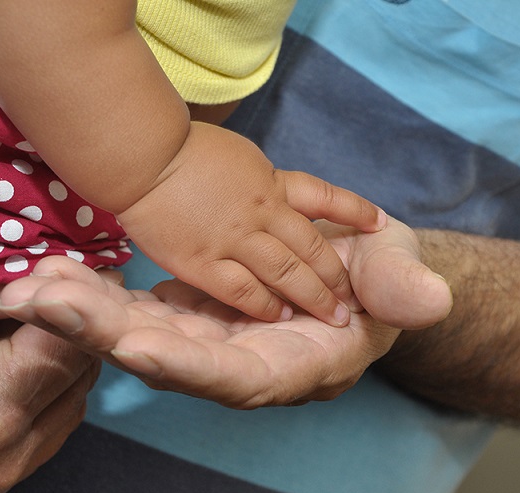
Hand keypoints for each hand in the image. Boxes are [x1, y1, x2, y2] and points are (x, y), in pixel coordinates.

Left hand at [0, 218, 450, 407]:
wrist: (356, 271)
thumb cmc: (383, 281)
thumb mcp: (402, 277)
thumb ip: (405, 290)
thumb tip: (428, 299)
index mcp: (292, 363)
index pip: (236, 375)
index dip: (188, 363)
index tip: (133, 343)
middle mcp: (240, 360)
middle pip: (166, 357)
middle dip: (102, 335)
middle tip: (39, 305)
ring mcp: (209, 335)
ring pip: (139, 332)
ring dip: (82, 313)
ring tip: (26, 288)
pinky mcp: (189, 309)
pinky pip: (136, 306)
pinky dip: (95, 294)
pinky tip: (51, 274)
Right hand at [0, 287, 100, 492]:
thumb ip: (18, 291)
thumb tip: (73, 280)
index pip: (70, 346)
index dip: (75, 305)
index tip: (79, 281)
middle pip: (77, 380)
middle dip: (71, 336)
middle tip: (57, 304)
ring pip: (69, 410)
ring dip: (60, 372)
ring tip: (30, 340)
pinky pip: (43, 438)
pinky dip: (42, 405)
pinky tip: (17, 377)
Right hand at [117, 122, 387, 327]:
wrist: (141, 152)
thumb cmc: (179, 148)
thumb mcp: (234, 156)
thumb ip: (256, 182)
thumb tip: (267, 197)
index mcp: (269, 181)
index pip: (324, 196)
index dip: (354, 210)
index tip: (379, 223)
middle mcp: (261, 211)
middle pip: (312, 247)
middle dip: (335, 275)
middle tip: (353, 299)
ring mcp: (234, 238)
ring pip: (286, 273)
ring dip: (313, 296)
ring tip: (333, 316)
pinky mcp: (203, 261)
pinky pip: (242, 291)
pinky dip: (264, 306)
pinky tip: (279, 317)